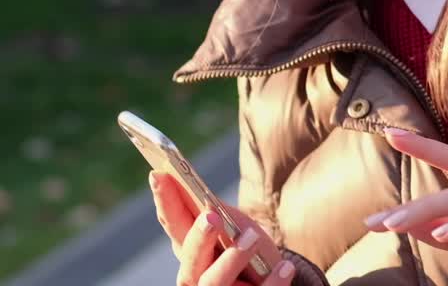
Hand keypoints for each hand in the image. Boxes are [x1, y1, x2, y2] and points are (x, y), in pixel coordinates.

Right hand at [149, 171, 295, 285]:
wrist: (270, 281)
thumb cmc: (250, 252)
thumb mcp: (237, 228)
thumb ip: (221, 215)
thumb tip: (204, 199)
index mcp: (191, 250)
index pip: (173, 224)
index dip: (165, 201)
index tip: (160, 174)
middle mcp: (195, 275)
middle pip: (191, 259)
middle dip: (199, 237)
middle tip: (211, 216)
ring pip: (214, 281)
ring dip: (233, 258)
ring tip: (254, 237)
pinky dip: (271, 283)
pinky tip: (285, 267)